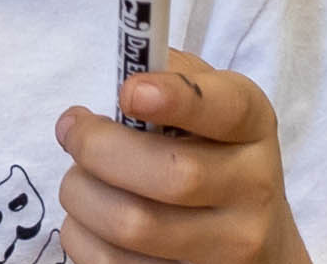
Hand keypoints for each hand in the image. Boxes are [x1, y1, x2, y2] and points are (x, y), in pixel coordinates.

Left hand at [53, 47, 307, 263]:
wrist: (255, 240)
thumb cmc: (212, 157)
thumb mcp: (208, 110)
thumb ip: (173, 79)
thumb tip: (124, 81)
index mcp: (253, 126)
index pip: (226, 108)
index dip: (177, 98)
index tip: (129, 92)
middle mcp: (254, 188)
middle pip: (170, 175)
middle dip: (97, 149)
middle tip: (71, 133)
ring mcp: (230, 246)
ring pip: (133, 225)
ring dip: (81, 195)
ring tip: (80, 180)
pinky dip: (82, 237)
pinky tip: (89, 221)